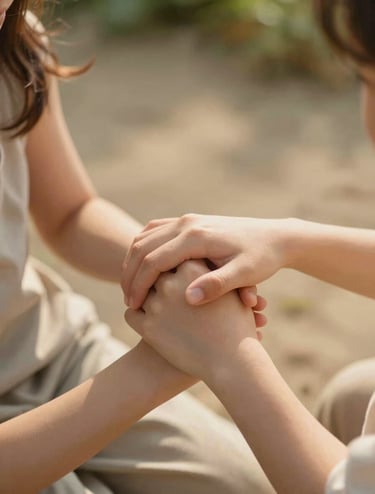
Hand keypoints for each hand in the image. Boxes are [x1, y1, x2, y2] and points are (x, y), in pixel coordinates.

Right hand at [122, 214, 288, 308]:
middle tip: (128, 301)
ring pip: (144, 237)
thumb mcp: (245, 274)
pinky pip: (155, 232)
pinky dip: (143, 250)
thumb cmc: (262, 258)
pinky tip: (144, 270)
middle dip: (130, 275)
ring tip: (131, 288)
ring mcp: (186, 220)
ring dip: (133, 262)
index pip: (154, 260)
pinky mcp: (189, 222)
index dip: (139, 285)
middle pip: (142, 247)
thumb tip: (188, 299)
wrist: (275, 236)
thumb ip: (217, 285)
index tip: (132, 307)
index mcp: (196, 236)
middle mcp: (187, 223)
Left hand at [125, 260, 257, 380]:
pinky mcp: (148, 328)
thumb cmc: (236, 325)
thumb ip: (210, 273)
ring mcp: (158, 305)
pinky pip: (131, 314)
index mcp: (192, 268)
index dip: (174, 265)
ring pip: (140, 292)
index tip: (175, 272)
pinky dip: (137, 316)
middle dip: (157, 280)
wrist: (232, 362)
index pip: (173, 257)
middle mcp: (171, 283)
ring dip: (144, 297)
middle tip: (160, 287)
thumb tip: (196, 261)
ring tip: (155, 305)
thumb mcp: (228, 291)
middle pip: (155, 273)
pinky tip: (148, 320)